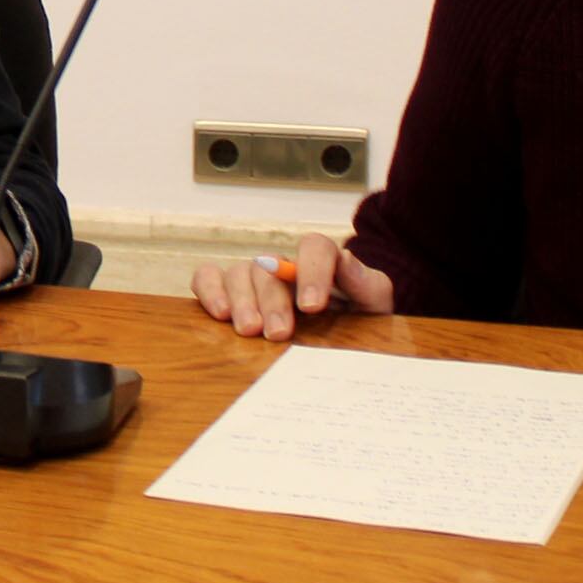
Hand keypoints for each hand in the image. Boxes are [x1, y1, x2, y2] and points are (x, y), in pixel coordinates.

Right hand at [191, 233, 393, 339]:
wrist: (342, 335)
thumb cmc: (358, 318)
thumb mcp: (375, 304)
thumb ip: (367, 284)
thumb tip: (346, 262)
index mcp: (323, 261)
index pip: (315, 247)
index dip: (312, 271)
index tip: (312, 307)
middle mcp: (284, 265)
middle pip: (270, 266)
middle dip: (273, 301)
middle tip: (278, 333)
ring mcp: (255, 276)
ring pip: (239, 272)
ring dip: (241, 301)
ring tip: (248, 331)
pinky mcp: (228, 291)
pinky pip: (207, 277)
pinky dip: (209, 290)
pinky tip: (219, 314)